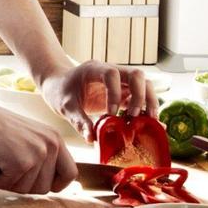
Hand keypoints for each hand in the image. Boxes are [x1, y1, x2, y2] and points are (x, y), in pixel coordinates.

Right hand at [0, 102, 77, 194]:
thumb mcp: (28, 135)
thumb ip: (40, 153)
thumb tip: (48, 183)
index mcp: (55, 138)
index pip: (70, 173)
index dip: (56, 184)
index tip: (38, 183)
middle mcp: (50, 146)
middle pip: (46, 187)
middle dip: (24, 185)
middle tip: (6, 174)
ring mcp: (37, 154)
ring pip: (26, 189)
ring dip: (7, 183)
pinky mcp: (21, 163)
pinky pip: (8, 185)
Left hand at [39, 60, 158, 141]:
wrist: (59, 86)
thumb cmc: (60, 91)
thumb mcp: (64, 106)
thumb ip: (78, 120)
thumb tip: (91, 138)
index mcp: (93, 69)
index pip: (111, 74)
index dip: (115, 93)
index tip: (111, 113)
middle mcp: (111, 71)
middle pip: (136, 74)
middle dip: (140, 95)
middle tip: (135, 116)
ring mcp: (120, 81)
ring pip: (144, 83)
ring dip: (149, 101)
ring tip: (148, 121)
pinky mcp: (124, 92)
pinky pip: (141, 97)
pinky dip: (147, 109)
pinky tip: (147, 124)